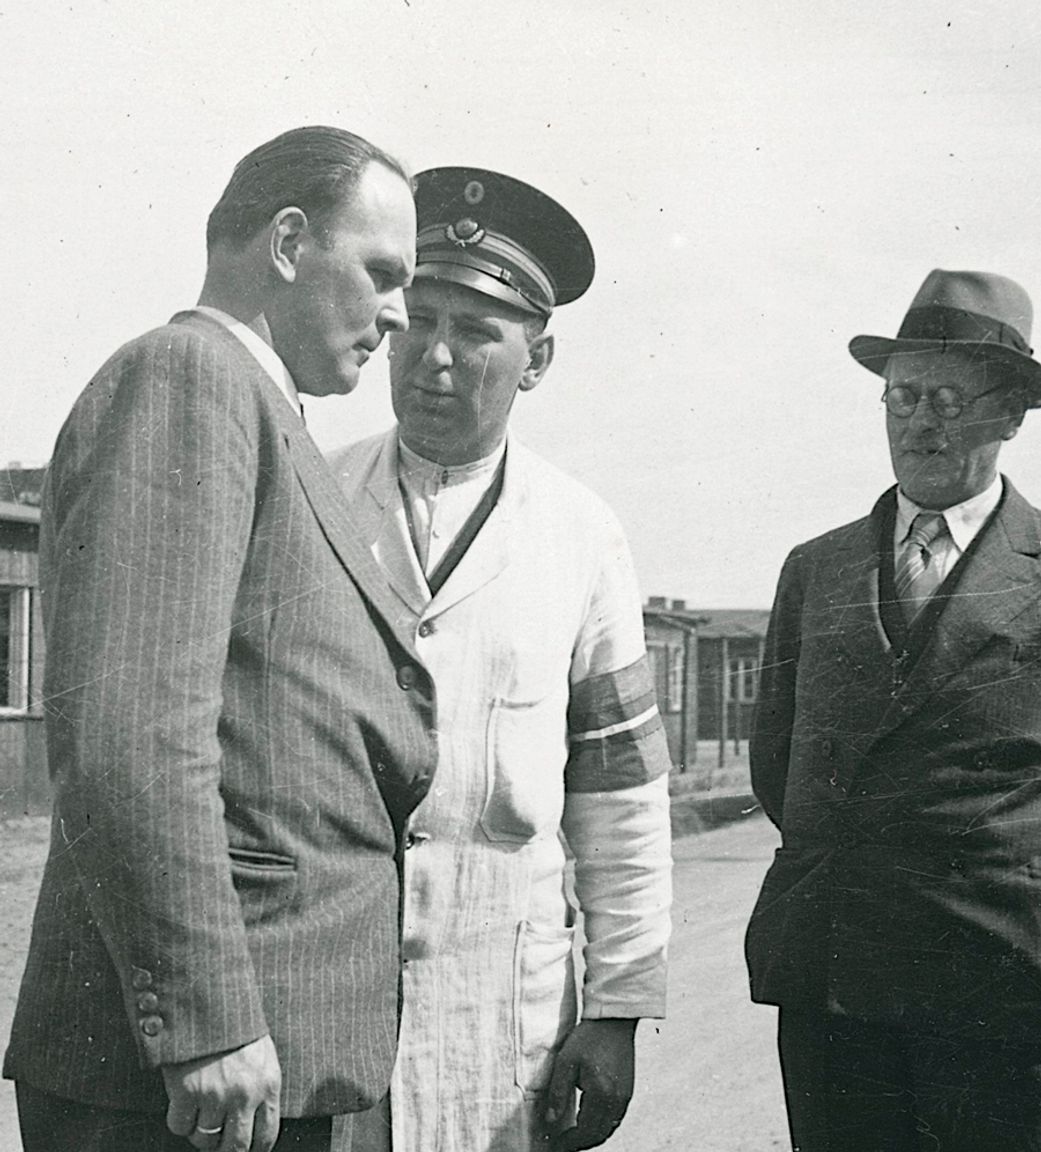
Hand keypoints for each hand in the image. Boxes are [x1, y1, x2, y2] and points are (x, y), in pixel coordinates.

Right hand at [163, 1034, 281, 1151]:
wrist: (207, 999)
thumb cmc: (234, 1026)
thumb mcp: (262, 1054)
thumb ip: (261, 1088)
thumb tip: (255, 1125)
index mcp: (268, 1083)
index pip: (266, 1135)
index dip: (253, 1149)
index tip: (244, 1150)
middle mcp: (245, 1094)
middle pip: (235, 1147)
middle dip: (224, 1150)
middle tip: (216, 1144)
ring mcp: (215, 1094)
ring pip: (204, 1140)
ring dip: (199, 1132)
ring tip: (199, 1112)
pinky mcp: (187, 1091)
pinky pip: (180, 1126)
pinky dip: (179, 1119)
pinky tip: (182, 1100)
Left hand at [544, 1018, 636, 1150]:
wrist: (613, 1021)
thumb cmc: (589, 1037)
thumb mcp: (566, 1062)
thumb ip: (558, 1093)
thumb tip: (550, 1120)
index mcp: (601, 1094)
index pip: (585, 1131)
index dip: (570, 1142)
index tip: (557, 1145)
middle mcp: (616, 1100)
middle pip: (599, 1134)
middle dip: (581, 1143)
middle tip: (564, 1144)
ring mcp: (625, 1096)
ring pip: (609, 1128)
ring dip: (592, 1136)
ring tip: (575, 1136)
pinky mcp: (628, 1090)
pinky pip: (616, 1118)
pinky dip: (603, 1125)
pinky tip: (591, 1121)